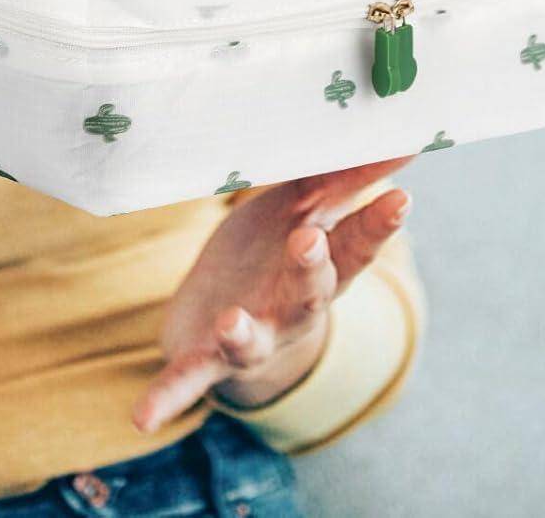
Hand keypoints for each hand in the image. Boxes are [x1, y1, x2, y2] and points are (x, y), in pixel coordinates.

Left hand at [133, 155, 417, 432]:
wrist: (233, 325)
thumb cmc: (274, 253)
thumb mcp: (306, 211)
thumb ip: (342, 177)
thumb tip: (402, 130)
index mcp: (318, 266)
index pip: (354, 245)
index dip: (377, 225)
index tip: (400, 197)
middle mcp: (291, 307)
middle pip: (308, 291)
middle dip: (310, 268)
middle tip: (308, 240)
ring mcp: (250, 336)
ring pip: (251, 337)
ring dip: (243, 332)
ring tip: (232, 323)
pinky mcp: (206, 358)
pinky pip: (187, 379)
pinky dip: (167, 396)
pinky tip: (142, 415)